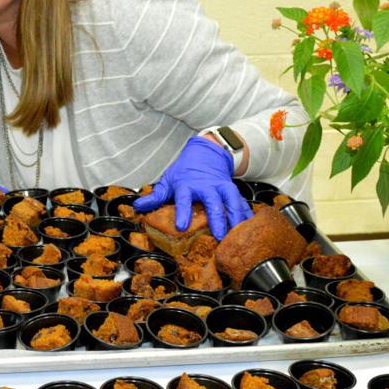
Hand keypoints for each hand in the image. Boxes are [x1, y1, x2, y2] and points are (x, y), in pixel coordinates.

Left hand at [133, 136, 251, 237]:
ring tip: (239, 233)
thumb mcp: (168, 180)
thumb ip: (155, 196)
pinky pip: (242, 202)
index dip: (182, 211)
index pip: (184, 198)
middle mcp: (206, 185)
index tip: (181, 226)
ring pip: (231, 200)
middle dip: (217, 218)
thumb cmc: (185, 171)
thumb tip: (137, 206)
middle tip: (220, 235)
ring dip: (236, 215)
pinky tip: (251, 227)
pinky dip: (247, 213)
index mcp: (187, 184)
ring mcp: (221, 187)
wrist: (206, 154)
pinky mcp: (232, 190)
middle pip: (213, 201)